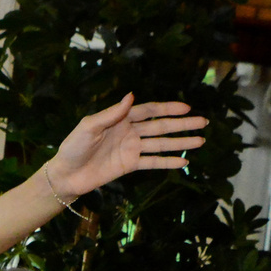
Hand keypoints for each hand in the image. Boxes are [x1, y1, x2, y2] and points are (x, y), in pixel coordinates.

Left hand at [45, 94, 206, 196]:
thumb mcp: (89, 127)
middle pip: (161, 126)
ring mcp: (131, 149)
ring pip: (161, 144)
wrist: (66, 175)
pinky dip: (168, 162)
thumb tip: (131, 96)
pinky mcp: (130, 165)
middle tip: (204, 122)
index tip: (187, 108)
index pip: (150, 111)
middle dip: (183, 124)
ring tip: (201, 141)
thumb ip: (111, 113)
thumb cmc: (73, 147)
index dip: (168, 109)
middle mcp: (130, 132)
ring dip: (181, 142)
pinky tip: (184, 161)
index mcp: (121, 118)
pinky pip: (153, 162)